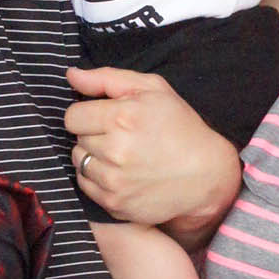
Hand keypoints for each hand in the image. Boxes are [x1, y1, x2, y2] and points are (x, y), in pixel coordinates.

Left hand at [65, 64, 240, 232]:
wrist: (207, 175)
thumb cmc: (181, 127)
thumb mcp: (153, 89)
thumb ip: (107, 78)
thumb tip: (71, 75)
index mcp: (122, 117)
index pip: (73, 116)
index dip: (88, 114)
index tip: (107, 118)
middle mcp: (115, 150)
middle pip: (77, 139)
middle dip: (94, 135)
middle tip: (122, 137)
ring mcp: (113, 180)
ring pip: (79, 162)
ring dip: (94, 157)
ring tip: (121, 156)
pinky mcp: (114, 203)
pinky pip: (86, 186)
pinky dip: (98, 179)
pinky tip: (121, 173)